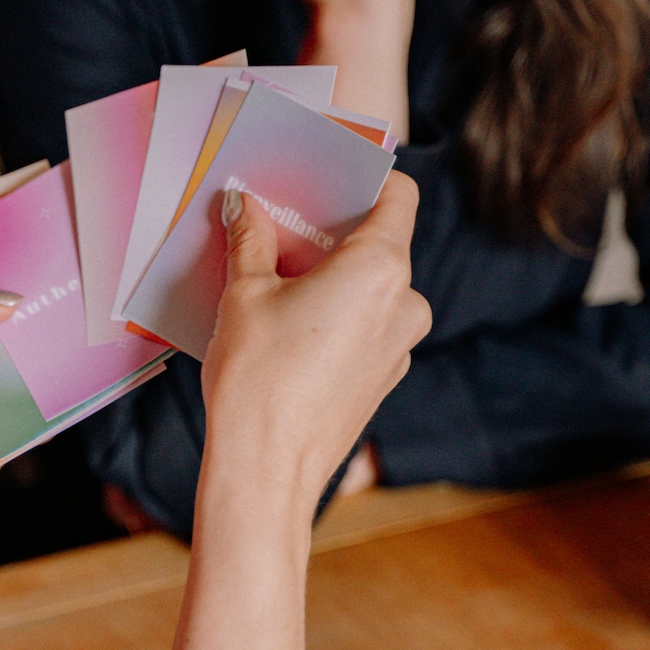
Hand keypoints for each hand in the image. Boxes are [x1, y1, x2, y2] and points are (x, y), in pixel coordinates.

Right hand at [201, 179, 429, 517]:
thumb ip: (250, 240)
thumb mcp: (244, 296)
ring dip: (332, 278)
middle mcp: (406, 303)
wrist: (266, 472)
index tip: (327, 178)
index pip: (398, 195)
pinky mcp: (385, 378)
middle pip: (380, 243)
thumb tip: (243, 205)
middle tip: (280, 228)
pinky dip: (336, 316)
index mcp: (380, 268)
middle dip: (332, 233)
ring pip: (372, 288)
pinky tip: (289, 328)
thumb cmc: (257, 380)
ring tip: (276, 282)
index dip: (365, 178)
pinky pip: (366, 327)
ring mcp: (400, 345)